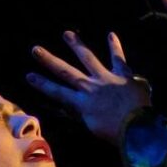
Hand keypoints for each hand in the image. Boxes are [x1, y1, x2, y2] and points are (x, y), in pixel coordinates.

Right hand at [27, 31, 149, 144]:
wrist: (137, 127)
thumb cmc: (115, 133)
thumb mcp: (93, 127)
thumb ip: (83, 115)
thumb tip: (74, 108)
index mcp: (82, 103)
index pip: (58, 92)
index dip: (43, 84)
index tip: (29, 75)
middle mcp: (90, 87)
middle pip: (66, 72)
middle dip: (50, 60)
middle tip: (36, 49)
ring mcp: (106, 78)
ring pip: (89, 58)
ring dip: (77, 45)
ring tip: (67, 33)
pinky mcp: (123, 75)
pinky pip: (118, 59)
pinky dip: (115, 47)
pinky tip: (111, 34)